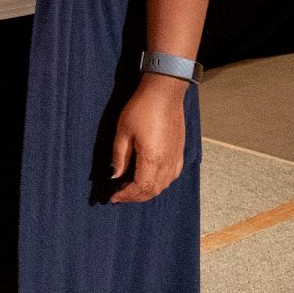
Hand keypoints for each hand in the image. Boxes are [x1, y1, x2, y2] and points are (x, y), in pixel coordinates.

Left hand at [109, 75, 188, 203]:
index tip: (112, 198)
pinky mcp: (180, 153)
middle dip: (135, 197)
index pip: (140, 187)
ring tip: (131, 190)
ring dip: (147, 192)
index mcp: (152, 159)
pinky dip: (159, 184)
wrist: (164, 94)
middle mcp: (168, 163)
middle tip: (119, 196)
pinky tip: (149, 179)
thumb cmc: (141, 110)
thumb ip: (119, 157)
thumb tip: (114, 176)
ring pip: (163, 186)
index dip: (126, 196)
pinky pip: (171, 176)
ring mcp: (177, 158)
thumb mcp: (122, 132)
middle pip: (153, 191)